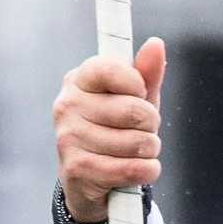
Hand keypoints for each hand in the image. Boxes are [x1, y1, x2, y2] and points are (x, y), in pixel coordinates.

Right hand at [55, 40, 166, 222]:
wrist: (89, 179)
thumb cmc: (114, 131)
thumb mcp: (133, 100)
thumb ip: (146, 74)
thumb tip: (156, 44)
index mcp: (79, 81)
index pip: (109, 69)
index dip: (137, 84)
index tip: (140, 94)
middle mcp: (67, 106)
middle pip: (134, 110)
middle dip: (151, 124)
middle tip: (143, 130)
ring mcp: (69, 138)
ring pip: (137, 142)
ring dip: (150, 151)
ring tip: (137, 152)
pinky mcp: (78, 169)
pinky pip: (133, 169)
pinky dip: (147, 171)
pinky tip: (139, 170)